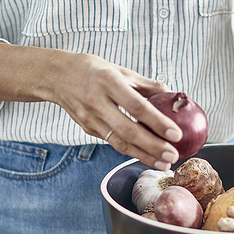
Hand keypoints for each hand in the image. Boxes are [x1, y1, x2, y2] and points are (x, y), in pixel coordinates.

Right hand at [0, 43, 182, 169]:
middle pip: (128, 130)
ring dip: (143, 155)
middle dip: (153, 146)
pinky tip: (147, 156)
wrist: (57, 76)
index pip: (137, 106)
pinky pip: (112, 142)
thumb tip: (172, 94)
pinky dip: (131, 151)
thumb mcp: (120, 70)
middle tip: (173, 156)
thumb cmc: (92, 70)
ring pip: (119, 142)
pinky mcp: (87, 129)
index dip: (157, 122)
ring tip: (163, 163)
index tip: (176, 134)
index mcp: (108, 82)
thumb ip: (145, 84)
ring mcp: (90, 118)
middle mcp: (97, 102)